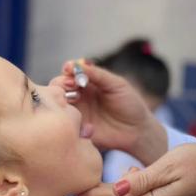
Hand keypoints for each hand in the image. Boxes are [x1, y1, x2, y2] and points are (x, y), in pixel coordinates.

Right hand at [51, 59, 166, 163]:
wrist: (137, 131)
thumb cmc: (130, 104)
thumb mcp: (116, 85)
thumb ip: (98, 74)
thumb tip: (77, 64)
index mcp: (88, 83)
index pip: (70, 72)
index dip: (68, 69)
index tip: (70, 69)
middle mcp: (79, 96)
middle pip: (59, 85)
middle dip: (61, 82)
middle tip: (71, 85)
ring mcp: (76, 112)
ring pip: (58, 103)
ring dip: (61, 98)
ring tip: (74, 99)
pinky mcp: (76, 128)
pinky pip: (64, 122)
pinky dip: (65, 117)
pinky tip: (75, 116)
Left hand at [111, 144, 195, 195]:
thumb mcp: (168, 167)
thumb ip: (141, 180)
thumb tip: (116, 190)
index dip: (110, 191)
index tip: (114, 175)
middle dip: (120, 187)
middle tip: (137, 167)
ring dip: (130, 184)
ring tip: (145, 168)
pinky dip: (138, 184)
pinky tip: (149, 172)